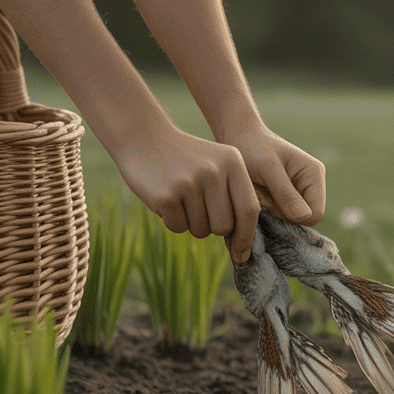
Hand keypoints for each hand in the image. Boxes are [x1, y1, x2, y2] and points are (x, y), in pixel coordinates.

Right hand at [113, 124, 261, 261]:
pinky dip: (171, 220)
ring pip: (201, 230)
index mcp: (233, 162)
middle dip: (211, 227)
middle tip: (197, 208)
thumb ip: (233, 196)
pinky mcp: (167, 196)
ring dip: (190, 222)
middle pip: (224, 227)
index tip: (241, 255)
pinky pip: (178, 227)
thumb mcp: (216, 165)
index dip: (246, 237)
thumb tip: (243, 246)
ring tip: (180, 197)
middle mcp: (214, 172)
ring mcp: (190, 183)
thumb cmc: (185, 159)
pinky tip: (166, 198)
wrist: (143, 138)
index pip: (249, 210)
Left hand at [221, 122, 325, 226]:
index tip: (271, 201)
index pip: (316, 214)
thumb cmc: (253, 147)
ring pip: (289, 221)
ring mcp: (296, 194)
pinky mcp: (283, 200)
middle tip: (260, 195)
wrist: (238, 138)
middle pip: (302, 220)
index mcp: (313, 175)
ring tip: (257, 193)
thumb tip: (304, 218)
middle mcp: (309, 186)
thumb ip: (285, 193)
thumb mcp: (268, 168)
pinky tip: (256, 197)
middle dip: (280, 214)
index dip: (294, 216)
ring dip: (270, 213)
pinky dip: (265, 212)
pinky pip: (278, 217)